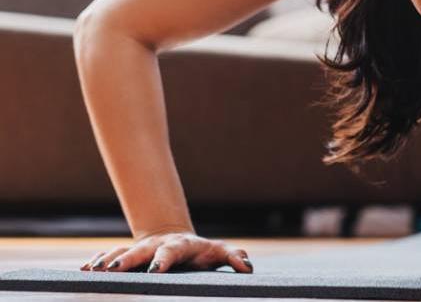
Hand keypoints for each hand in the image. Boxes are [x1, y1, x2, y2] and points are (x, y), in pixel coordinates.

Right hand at [79, 230, 253, 273]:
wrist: (179, 239)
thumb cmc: (201, 252)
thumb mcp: (218, 252)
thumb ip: (233, 257)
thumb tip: (247, 267)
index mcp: (179, 245)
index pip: (171, 251)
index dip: (163, 260)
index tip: (156, 270)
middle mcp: (156, 245)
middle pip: (139, 251)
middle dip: (126, 260)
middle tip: (113, 271)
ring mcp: (139, 249)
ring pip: (120, 252)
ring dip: (106, 261)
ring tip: (92, 272)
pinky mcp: (126, 254)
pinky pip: (108, 256)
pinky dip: (96, 262)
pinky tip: (83, 272)